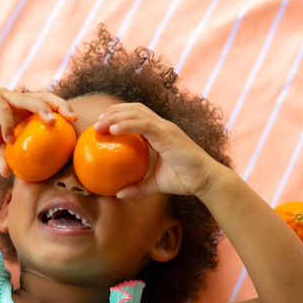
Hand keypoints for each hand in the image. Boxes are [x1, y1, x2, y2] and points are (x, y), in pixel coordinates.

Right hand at [0, 88, 76, 176]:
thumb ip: (5, 160)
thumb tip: (11, 176)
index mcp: (22, 108)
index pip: (47, 104)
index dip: (62, 109)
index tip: (74, 122)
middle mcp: (16, 99)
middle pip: (43, 96)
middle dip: (59, 104)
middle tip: (70, 118)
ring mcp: (4, 97)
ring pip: (28, 99)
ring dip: (41, 109)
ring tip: (51, 123)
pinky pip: (3, 111)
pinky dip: (8, 125)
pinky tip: (10, 139)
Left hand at [93, 102, 218, 198]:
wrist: (205, 180)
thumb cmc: (185, 181)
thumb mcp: (156, 185)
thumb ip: (138, 188)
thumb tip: (118, 194)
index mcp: (160, 133)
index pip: (137, 116)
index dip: (119, 116)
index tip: (102, 126)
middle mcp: (163, 126)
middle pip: (134, 109)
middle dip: (113, 112)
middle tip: (97, 123)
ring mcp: (165, 128)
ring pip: (136, 113)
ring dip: (115, 116)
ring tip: (99, 125)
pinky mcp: (167, 134)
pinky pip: (143, 124)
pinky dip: (126, 124)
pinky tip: (112, 130)